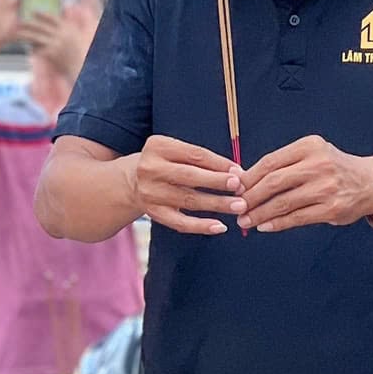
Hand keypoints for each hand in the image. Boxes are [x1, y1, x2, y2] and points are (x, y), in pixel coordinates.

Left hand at [20, 1, 95, 84]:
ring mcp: (56, 44)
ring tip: (16, 34)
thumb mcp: (76, 37)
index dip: (42, 14)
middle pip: (41, 27)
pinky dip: (33, 50)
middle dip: (29, 24)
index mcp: (67, 29)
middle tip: (19, 22)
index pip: (52, 18)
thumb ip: (67, 27)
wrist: (82, 68)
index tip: (33, 11)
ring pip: (36, 37)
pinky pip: (38, 50)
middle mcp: (61, 35)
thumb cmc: (78, 53)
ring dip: (25, 35)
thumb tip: (62, 16)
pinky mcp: (51, 55)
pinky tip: (29, 51)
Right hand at [127, 135, 242, 235]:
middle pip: (190, 176)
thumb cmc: (166, 164)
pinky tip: (220, 226)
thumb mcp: (177, 153)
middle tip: (240, 187)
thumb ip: (202, 160)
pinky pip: (180, 222)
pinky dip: (201, 226)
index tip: (240, 171)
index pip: (195, 154)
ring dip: (216, 204)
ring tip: (238, 206)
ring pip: (189, 200)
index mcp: (158, 146)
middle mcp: (150, 169)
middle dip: (217, 182)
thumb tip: (237, 172)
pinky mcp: (153, 212)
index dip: (220, 163)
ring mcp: (150, 192)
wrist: (132, 182)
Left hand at [238, 136, 372, 233]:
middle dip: (250, 197)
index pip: (270, 161)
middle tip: (236, 207)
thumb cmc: (335, 168)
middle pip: (274, 182)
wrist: (372, 182)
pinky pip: (297, 218)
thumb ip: (286, 164)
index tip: (235, 188)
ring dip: (260, 214)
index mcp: (310, 146)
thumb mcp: (314, 153)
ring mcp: (325, 187)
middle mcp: (318, 164)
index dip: (249, 177)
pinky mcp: (331, 209)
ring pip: (283, 202)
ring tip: (245, 220)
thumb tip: (247, 181)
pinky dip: (277, 223)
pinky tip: (264, 226)